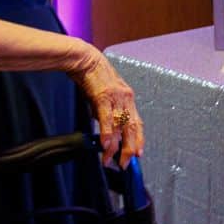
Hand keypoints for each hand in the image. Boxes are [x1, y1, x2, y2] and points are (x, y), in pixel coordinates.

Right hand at [70, 45, 144, 165]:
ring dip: (116, 146)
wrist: (84, 59)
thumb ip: (106, 111)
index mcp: (127, 98)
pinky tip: (106, 145)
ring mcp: (116, 97)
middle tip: (125, 164)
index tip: (138, 154)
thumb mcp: (103, 96)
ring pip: (121, 126)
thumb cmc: (93, 77)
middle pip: (132, 128)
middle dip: (130, 148)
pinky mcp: (103, 96)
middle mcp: (126, 98)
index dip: (138, 140)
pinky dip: (108, 133)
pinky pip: (108, 118)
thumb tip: (105, 127)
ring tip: (110, 160)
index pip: (137, 123)